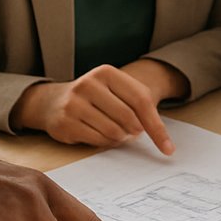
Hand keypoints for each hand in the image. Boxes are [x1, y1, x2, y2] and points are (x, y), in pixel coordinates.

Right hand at [11, 64, 174, 154]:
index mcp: (106, 72)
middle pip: (128, 118)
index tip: (168, 148)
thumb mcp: (116, 91)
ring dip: (120, 138)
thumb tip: (163, 139)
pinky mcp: (65, 122)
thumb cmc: (96, 98)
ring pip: (113, 132)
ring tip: (114, 131)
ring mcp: (74, 103)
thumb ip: (139, 106)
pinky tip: (100, 134)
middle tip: (132, 133)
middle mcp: (88, 84)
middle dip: (135, 132)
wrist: (52, 101)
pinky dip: (105, 142)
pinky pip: (97, 141)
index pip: (141, 100)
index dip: (157, 126)